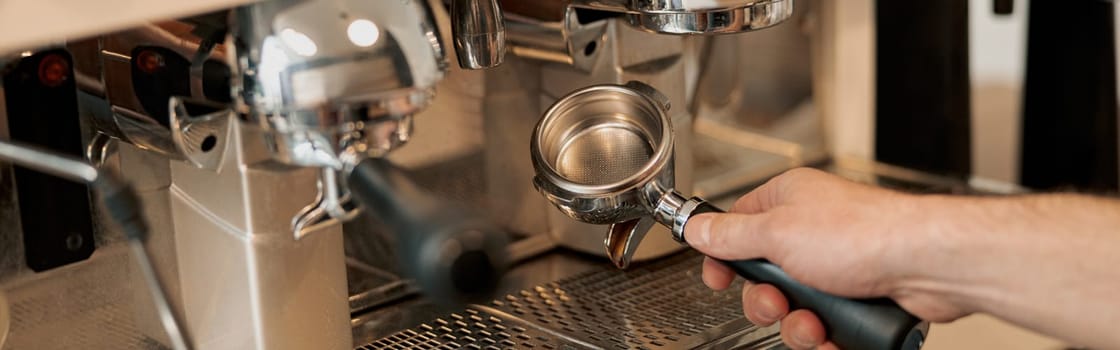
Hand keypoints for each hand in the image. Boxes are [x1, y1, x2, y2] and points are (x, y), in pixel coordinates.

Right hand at [684, 168, 971, 348]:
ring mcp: (838, 263)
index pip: (738, 225)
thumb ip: (730, 235)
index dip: (724, 255)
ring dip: (797, 324)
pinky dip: (826, 336)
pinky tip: (833, 336)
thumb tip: (696, 228)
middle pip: (766, 274)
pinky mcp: (859, 292)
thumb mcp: (776, 234)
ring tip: (814, 323)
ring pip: (795, 305)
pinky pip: (826, 322)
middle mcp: (813, 228)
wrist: (925, 264)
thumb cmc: (863, 234)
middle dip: (767, 300)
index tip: (718, 278)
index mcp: (789, 201)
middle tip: (776, 303)